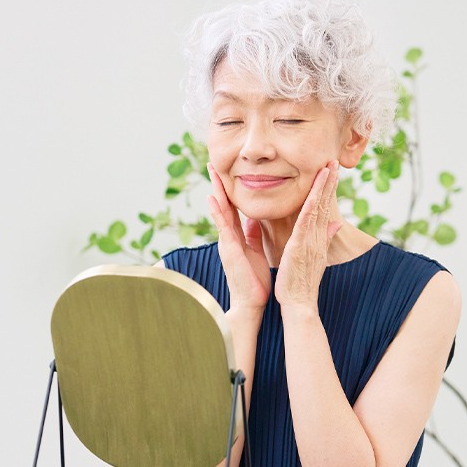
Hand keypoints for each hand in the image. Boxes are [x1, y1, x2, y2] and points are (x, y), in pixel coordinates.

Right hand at [207, 164, 271, 313]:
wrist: (251, 303)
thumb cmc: (255, 280)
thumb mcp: (255, 251)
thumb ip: (253, 234)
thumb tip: (255, 218)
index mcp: (237, 237)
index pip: (232, 208)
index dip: (229, 190)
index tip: (225, 171)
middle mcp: (229, 236)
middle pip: (223, 204)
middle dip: (218, 184)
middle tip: (213, 163)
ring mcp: (226, 242)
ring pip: (220, 210)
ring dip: (215, 190)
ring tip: (211, 171)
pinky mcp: (228, 249)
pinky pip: (223, 226)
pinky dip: (217, 211)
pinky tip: (212, 197)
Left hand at [275, 160, 342, 311]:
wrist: (300, 303)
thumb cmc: (302, 282)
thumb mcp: (315, 256)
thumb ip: (325, 237)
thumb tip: (337, 223)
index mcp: (318, 237)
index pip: (324, 207)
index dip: (328, 188)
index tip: (331, 170)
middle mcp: (317, 237)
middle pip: (325, 203)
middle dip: (329, 181)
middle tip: (334, 160)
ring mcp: (310, 241)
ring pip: (318, 208)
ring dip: (323, 188)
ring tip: (328, 168)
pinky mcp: (300, 247)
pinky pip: (306, 224)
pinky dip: (310, 207)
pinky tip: (313, 194)